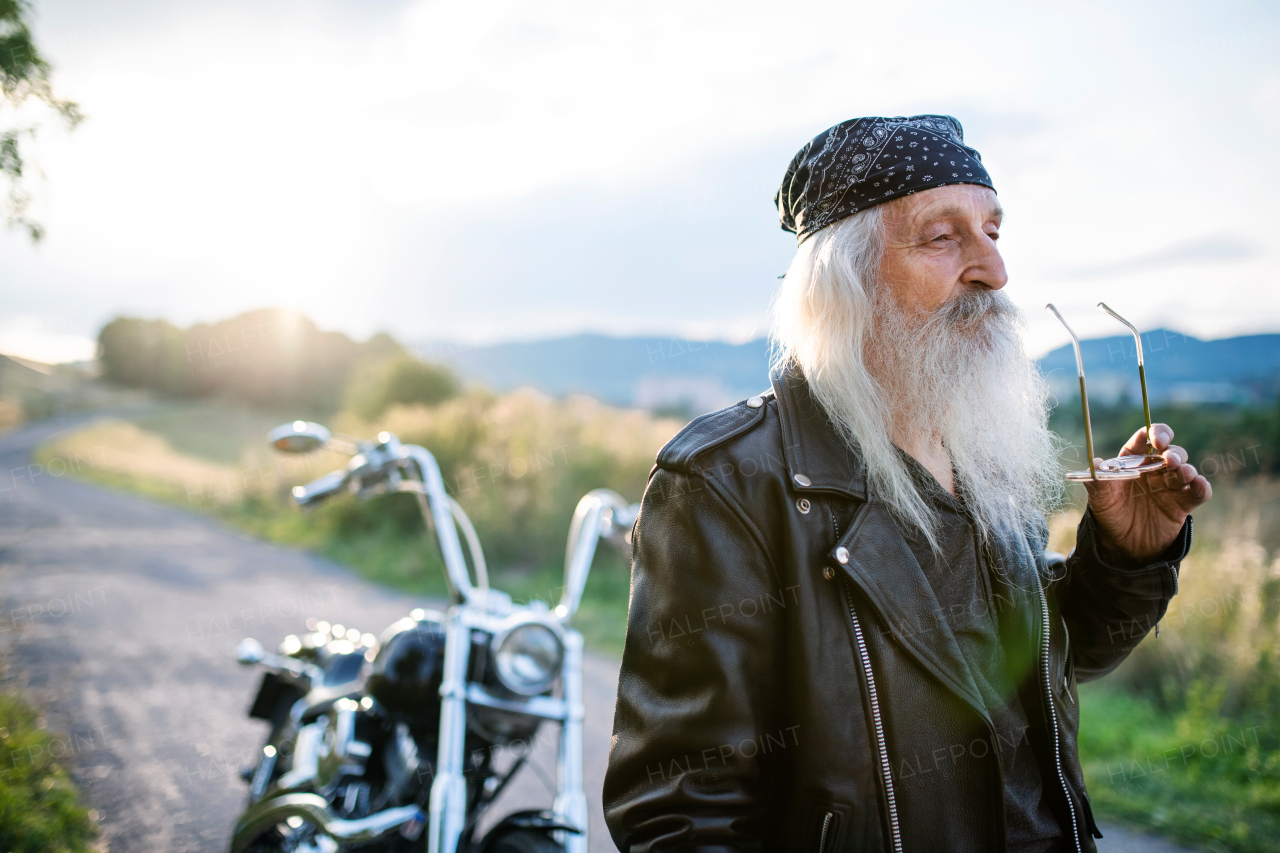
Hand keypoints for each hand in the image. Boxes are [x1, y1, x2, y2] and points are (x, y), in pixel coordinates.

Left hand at [1083, 424, 1210, 563]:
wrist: (1122, 544)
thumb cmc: (1110, 514)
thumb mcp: (1100, 499)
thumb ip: (1097, 481)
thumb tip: (1095, 463)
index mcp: (1133, 461)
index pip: (1146, 439)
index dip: (1154, 433)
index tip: (1156, 439)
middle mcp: (1154, 470)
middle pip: (1170, 452)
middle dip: (1173, 453)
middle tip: (1170, 460)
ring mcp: (1170, 486)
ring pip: (1186, 470)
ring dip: (1187, 469)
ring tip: (1182, 473)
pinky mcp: (1182, 504)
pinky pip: (1198, 492)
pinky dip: (1201, 487)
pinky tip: (1199, 484)